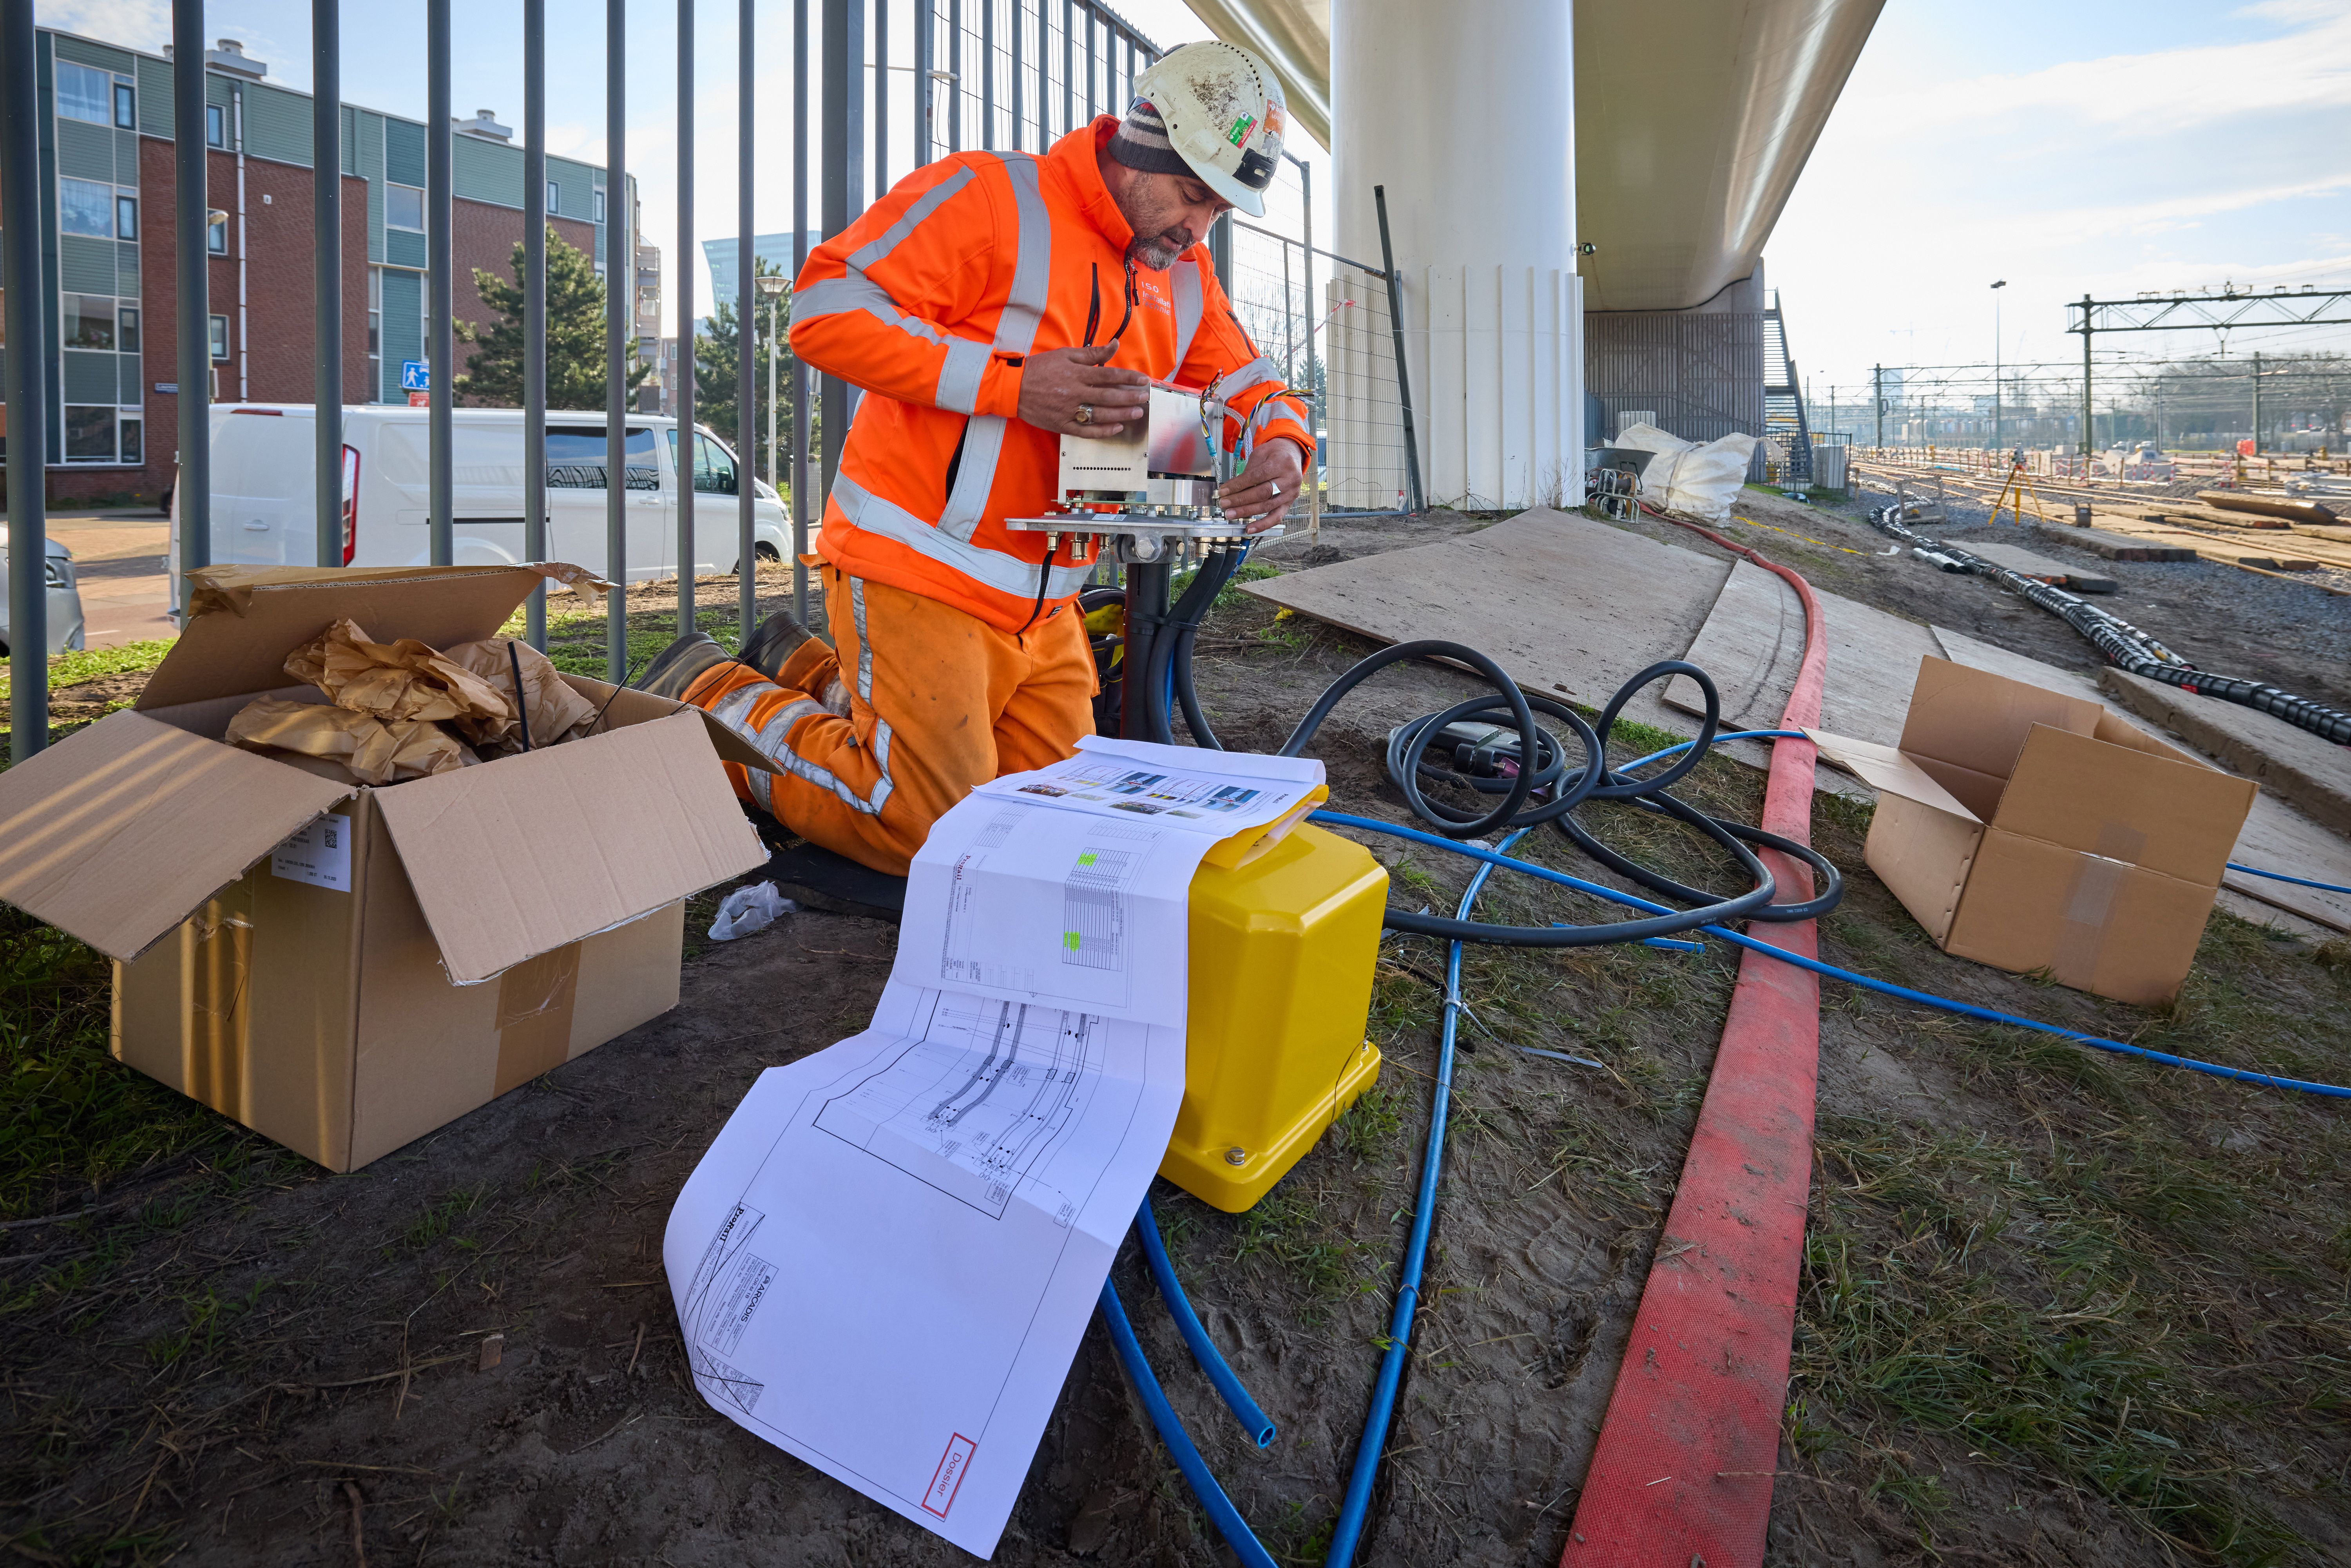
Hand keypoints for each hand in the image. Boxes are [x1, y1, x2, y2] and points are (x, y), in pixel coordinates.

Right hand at [1017, 344, 1148, 435]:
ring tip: (1137, 413)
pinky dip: (1103, 431)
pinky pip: (1086, 430)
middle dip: (1129, 397)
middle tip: (1145, 398)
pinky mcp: (1063, 425)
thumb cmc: (1040, 368)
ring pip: (1101, 414)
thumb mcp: (1065, 354)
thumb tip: (1115, 345)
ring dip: (1121, 414)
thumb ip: (1092, 353)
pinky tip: (1117, 428)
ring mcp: (1069, 410)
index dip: (1128, 377)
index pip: (1108, 375)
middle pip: (1108, 395)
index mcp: (1077, 373)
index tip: (1143, 380)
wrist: (1013, 387)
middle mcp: (1075, 392)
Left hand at [1216, 439, 1305, 532]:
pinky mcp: (1289, 504)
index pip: (1257, 477)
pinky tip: (1249, 528)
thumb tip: (1230, 489)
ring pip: (1267, 506)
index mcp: (1283, 463)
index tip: (1224, 491)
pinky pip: (1276, 517)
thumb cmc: (1274, 454)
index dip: (1239, 485)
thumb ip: (1249, 471)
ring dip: (1246, 512)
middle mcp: (1290, 479)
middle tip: (1224, 503)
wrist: (1292, 454)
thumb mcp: (1261, 454)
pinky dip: (1262, 525)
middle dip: (1241, 500)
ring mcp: (1291, 493)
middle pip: (1263, 493)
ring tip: (1230, 514)